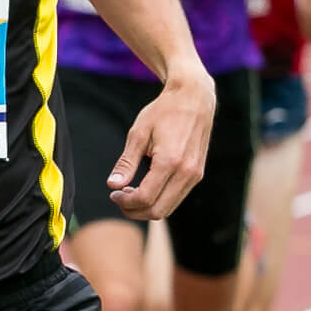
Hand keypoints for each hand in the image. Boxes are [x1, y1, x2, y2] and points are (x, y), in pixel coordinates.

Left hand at [107, 65, 214, 218]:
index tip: (113, 194)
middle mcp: (186, 173)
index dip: (126, 202)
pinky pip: (176, 198)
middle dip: (135, 210)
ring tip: (130, 193)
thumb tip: (112, 185)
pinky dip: (159, 200)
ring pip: (169, 208)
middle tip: (119, 198)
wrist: (194, 98)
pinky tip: (146, 188)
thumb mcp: (139, 132)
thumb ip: (126, 162)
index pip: (145, 198)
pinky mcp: (198, 175)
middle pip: (158, 211)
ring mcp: (195, 176)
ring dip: (147, 208)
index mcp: (170, 162)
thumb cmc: (163, 112)